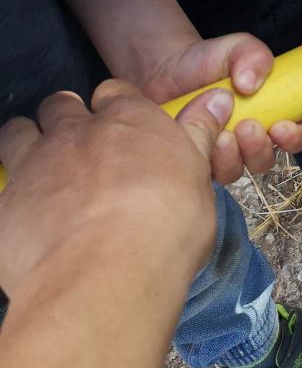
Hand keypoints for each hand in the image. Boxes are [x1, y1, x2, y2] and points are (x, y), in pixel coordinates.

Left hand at [0, 80, 230, 298]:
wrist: (108, 275)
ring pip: (17, 133)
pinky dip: (10, 200)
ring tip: (42, 174)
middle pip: (61, 106)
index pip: (115, 92)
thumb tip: (215, 100)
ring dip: (26, 144)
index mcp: (129, 120)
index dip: (117, 108)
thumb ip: (198, 136)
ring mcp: (35, 164)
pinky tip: (26, 222)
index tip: (124, 130)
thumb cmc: (163, 229)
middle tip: (81, 152)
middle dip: (66, 120)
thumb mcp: (198, 177)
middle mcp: (78, 132)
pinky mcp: (5, 204)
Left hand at [141, 31, 301, 182]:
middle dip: (258, 148)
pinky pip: (200, 173)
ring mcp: (219, 154)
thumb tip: (250, 84)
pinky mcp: (192, 162)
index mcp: (268, 117)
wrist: (167, 68)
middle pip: (264, 161)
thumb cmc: (208, 60)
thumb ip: (252, 56)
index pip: (292, 138)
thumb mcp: (236, 48)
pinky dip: (200, 160)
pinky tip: (193, 138)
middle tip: (246, 127)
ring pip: (234, 171)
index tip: (281, 126)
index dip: (293, 138)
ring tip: (221, 134)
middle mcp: (246, 141)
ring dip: (231, 157)